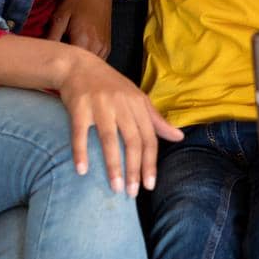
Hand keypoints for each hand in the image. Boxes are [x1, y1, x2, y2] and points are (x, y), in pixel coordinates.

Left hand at [45, 0, 111, 59]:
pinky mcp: (107, 47)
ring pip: (88, 65)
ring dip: (78, 63)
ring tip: (68, 55)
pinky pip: (96, 60)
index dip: (57, 62)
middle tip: (57, 56)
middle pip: (79, 66)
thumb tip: (43, 51)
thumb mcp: (61, 15)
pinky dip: (86, 60)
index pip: (67, 62)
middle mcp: (96, 48)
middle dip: (67, 64)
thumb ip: (52, 36)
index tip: (49, 58)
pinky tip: (79, 51)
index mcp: (83, 41)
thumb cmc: (79, 0)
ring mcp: (104, 48)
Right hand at [56, 51, 182, 194]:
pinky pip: (80, 133)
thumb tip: (179, 137)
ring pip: (109, 139)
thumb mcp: (137, 99)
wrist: (79, 66)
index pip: (149, 138)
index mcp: (138, 104)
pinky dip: (80, 152)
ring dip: (113, 165)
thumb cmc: (111, 86)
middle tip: (133, 193)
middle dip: (134, 169)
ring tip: (115, 187)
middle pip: (132, 141)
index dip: (150, 163)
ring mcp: (100, 105)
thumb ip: (156, 120)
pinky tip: (82, 171)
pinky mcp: (79, 107)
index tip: (150, 185)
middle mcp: (121, 105)